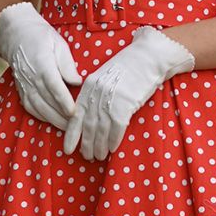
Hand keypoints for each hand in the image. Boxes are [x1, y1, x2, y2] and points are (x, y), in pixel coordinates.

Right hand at [0, 1, 82, 130]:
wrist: (15, 35)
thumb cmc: (42, 37)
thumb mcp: (59, 43)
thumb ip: (67, 64)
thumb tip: (76, 82)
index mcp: (42, 63)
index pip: (54, 86)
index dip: (64, 101)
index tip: (75, 112)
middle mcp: (31, 77)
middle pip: (47, 101)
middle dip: (62, 116)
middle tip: (77, 125)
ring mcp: (24, 85)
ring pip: (38, 108)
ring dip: (53, 120)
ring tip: (68, 128)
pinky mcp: (21, 89)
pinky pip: (30, 107)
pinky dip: (41, 117)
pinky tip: (52, 121)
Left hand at [63, 26, 194, 160]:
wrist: (148, 57)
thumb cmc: (129, 68)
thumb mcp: (105, 77)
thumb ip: (95, 94)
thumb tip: (90, 117)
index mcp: (89, 87)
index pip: (76, 115)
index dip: (72, 135)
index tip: (68, 149)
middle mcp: (97, 94)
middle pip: (88, 125)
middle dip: (86, 144)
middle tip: (87, 157)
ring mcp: (111, 99)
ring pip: (101, 130)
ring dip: (100, 146)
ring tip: (99, 156)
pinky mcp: (125, 104)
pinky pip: (117, 128)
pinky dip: (114, 141)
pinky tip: (112, 149)